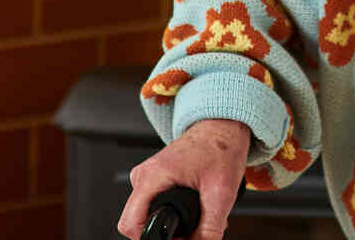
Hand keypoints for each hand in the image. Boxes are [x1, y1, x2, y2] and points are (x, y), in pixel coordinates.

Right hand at [116, 117, 250, 238]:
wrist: (223, 126)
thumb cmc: (221, 146)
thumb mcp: (221, 192)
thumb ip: (210, 227)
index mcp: (152, 176)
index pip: (130, 223)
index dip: (150, 237)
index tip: (173, 238)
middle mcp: (144, 176)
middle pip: (138, 222)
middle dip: (165, 232)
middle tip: (191, 230)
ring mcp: (148, 177)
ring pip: (147, 215)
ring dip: (171, 222)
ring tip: (196, 213)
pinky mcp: (155, 179)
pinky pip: (153, 205)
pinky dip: (172, 212)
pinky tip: (192, 207)